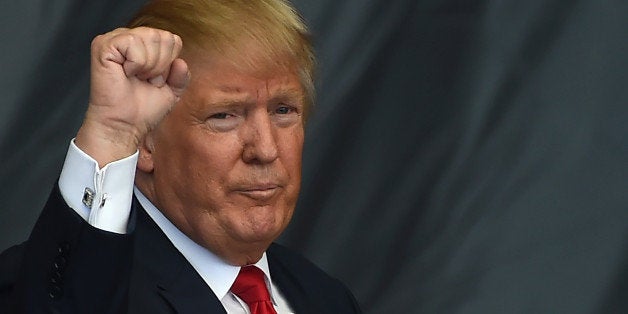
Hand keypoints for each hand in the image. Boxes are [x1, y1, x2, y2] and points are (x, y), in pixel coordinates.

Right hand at [75, 27, 189, 166]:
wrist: (124, 125)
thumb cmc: (142, 110)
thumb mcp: (171, 91)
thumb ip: (181, 76)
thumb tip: (180, 62)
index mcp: (144, 45)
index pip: (172, 39)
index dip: (169, 64)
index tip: (154, 80)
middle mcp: (129, 38)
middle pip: (163, 37)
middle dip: (161, 65)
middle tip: (145, 80)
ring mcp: (115, 39)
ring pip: (151, 37)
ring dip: (149, 65)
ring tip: (136, 78)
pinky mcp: (103, 45)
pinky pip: (133, 42)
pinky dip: (136, 63)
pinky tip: (125, 73)